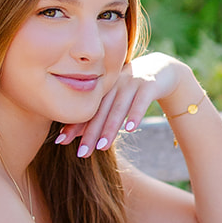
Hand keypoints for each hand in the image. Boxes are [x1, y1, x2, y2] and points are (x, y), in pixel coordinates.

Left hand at [55, 52, 190, 156]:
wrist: (161, 69)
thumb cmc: (132, 89)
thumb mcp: (115, 99)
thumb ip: (99, 114)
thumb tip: (77, 136)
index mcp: (103, 89)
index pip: (86, 110)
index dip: (73, 125)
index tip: (60, 141)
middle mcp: (114, 85)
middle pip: (100, 111)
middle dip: (90, 133)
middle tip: (81, 153)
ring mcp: (131, 83)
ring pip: (119, 108)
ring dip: (110, 128)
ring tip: (102, 147)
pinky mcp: (149, 84)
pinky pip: (141, 101)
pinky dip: (135, 114)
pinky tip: (130, 129)